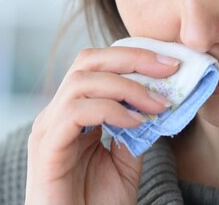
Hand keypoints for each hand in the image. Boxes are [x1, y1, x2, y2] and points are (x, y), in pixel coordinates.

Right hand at [25, 47, 177, 204]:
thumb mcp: (125, 161)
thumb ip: (134, 131)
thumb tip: (158, 102)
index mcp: (73, 112)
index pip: (98, 65)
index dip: (134, 57)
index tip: (171, 64)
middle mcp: (57, 114)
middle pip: (88, 61)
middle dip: (132, 58)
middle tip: (168, 69)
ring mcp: (48, 129)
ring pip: (82, 81)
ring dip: (126, 87)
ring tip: (157, 103)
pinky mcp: (47, 148)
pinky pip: (75, 112)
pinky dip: (110, 110)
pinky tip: (135, 123)